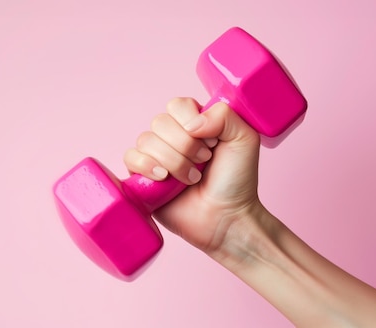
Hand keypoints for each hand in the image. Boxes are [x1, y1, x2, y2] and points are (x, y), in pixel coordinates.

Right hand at [124, 97, 261, 252]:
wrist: (226, 218)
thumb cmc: (236, 181)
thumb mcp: (244, 139)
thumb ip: (224, 115)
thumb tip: (191, 123)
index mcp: (193, 122)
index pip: (177, 105)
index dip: (191, 121)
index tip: (212, 143)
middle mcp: (171, 137)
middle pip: (160, 122)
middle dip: (185, 146)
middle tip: (203, 163)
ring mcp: (155, 156)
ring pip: (146, 140)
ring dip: (173, 161)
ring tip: (190, 179)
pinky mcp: (141, 176)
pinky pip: (130, 158)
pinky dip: (147, 166)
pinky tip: (164, 179)